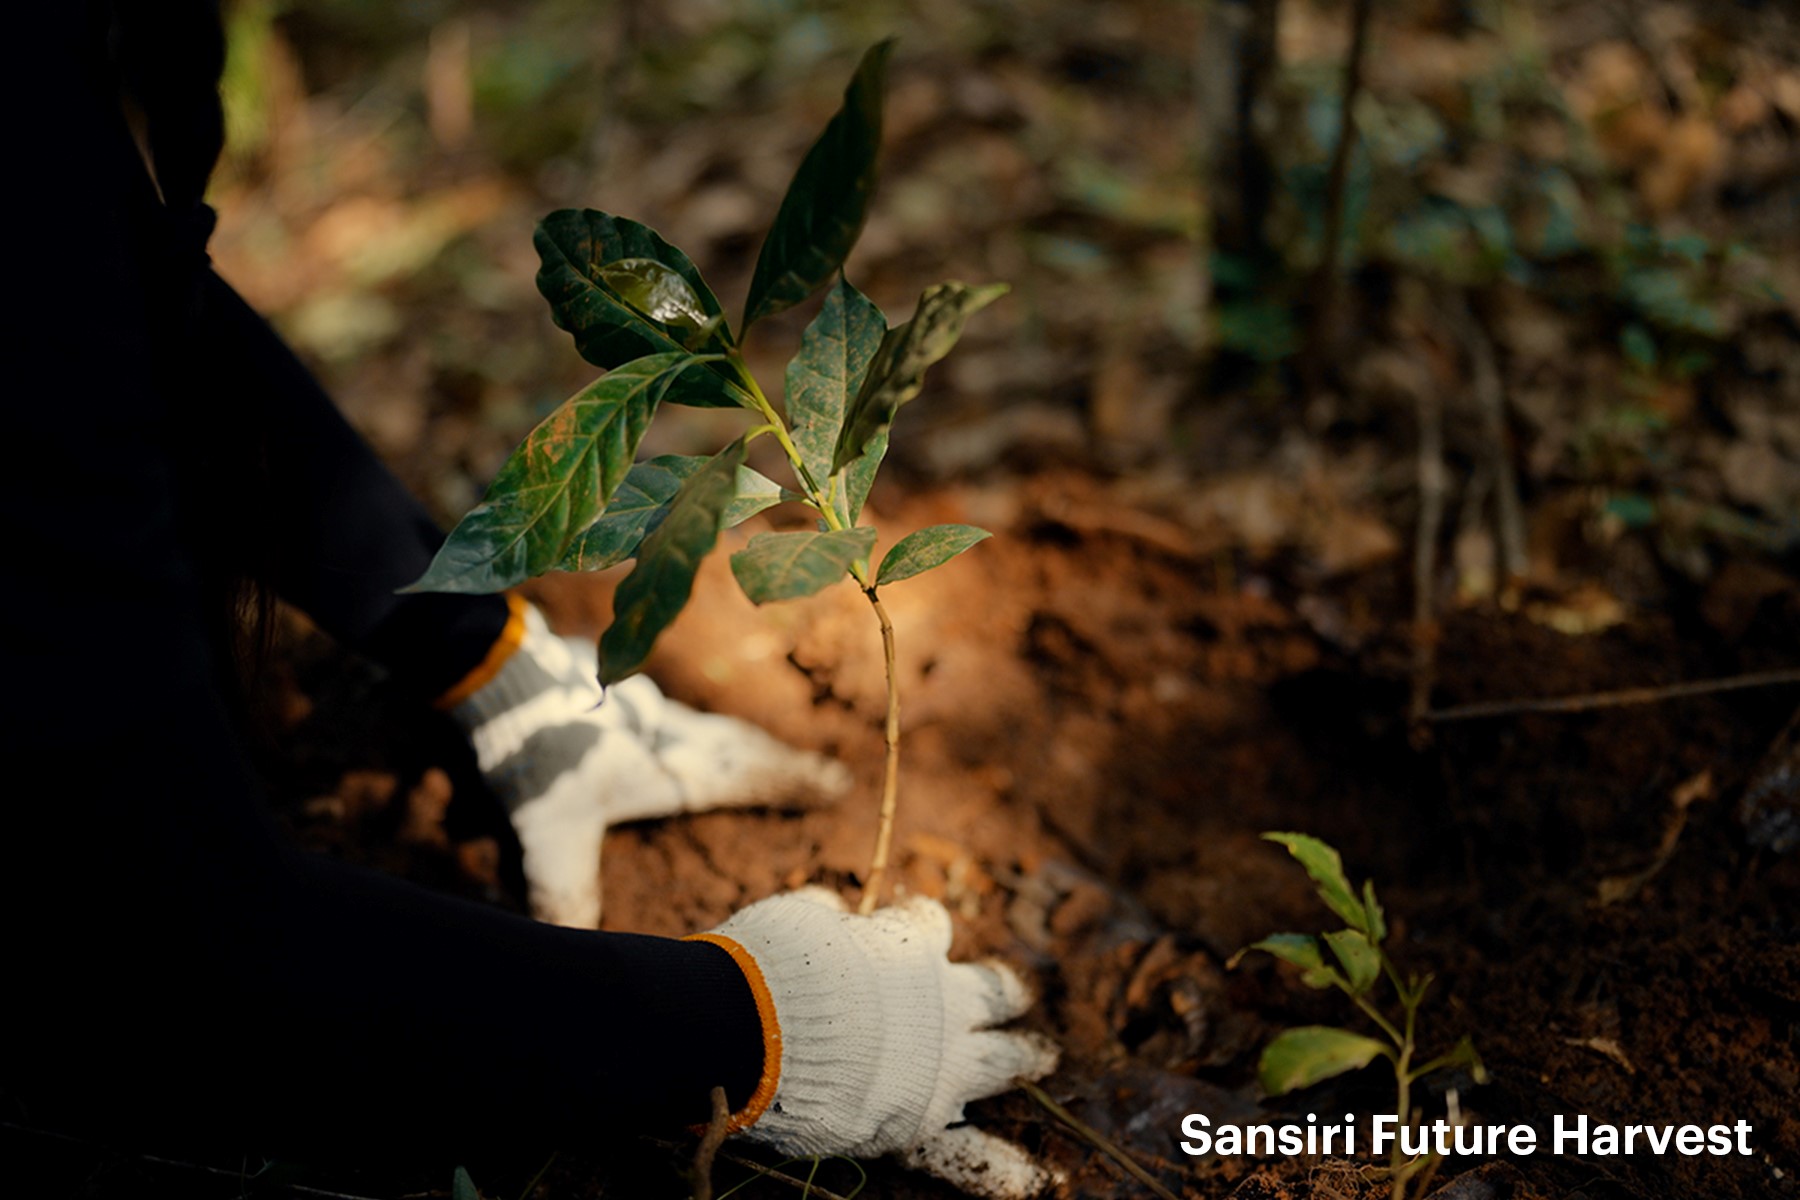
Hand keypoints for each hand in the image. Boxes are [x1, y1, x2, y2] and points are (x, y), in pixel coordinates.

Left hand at [450, 602, 848, 926]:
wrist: (499, 674)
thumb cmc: (536, 754)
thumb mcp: (550, 832)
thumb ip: (565, 888)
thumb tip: (568, 945)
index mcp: (671, 766)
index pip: (746, 777)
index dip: (791, 784)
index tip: (837, 784)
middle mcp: (669, 734)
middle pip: (741, 750)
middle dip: (785, 766)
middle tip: (829, 776)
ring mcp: (645, 712)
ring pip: (714, 730)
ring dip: (748, 745)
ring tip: (773, 756)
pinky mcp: (617, 699)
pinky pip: (679, 718)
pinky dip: (703, 732)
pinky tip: (687, 731)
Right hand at [696, 888, 1059, 1199]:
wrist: (759, 1033)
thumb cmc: (771, 967)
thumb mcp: (795, 921)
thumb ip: (821, 915)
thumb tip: (827, 908)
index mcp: (906, 948)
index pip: (929, 924)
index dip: (920, 924)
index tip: (913, 923)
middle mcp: (937, 1003)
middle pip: (991, 991)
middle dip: (1003, 991)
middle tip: (1017, 994)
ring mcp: (938, 1066)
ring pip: (999, 1059)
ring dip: (1023, 1056)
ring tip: (1042, 1058)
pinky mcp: (919, 1120)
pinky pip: (964, 1150)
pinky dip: (998, 1168)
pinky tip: (1036, 1180)